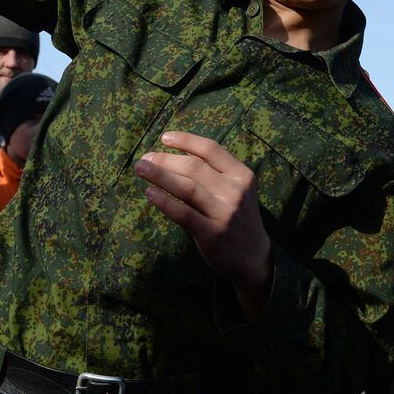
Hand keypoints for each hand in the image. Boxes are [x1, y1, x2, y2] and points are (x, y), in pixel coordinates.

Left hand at [137, 131, 273, 318]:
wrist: (253, 255)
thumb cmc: (238, 217)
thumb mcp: (236, 190)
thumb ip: (215, 173)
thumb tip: (181, 154)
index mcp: (242, 175)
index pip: (211, 150)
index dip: (186, 140)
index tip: (164, 138)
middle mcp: (235, 190)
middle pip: (195, 167)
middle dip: (166, 159)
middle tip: (144, 159)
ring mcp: (224, 212)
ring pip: (187, 187)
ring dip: (160, 175)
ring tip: (140, 169)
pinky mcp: (212, 232)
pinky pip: (183, 214)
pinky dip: (164, 201)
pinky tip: (149, 193)